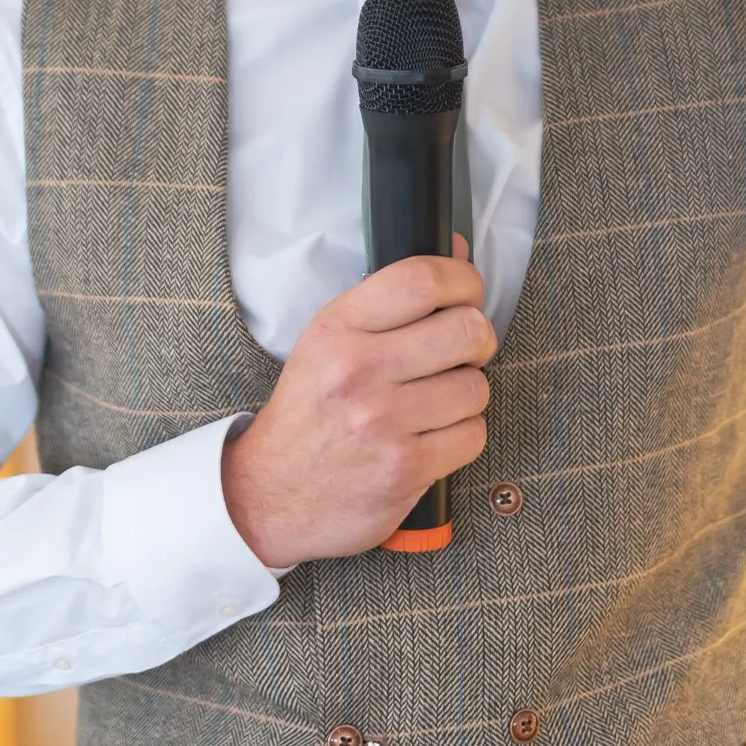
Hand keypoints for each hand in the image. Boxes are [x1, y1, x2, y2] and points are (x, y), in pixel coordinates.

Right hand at [219, 240, 494, 567]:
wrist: (267, 495)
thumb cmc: (307, 414)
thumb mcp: (328, 342)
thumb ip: (389, 300)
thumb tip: (458, 250)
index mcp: (338, 328)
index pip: (422, 279)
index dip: (463, 280)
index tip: (468, 292)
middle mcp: (360, 370)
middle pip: (466, 330)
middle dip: (478, 338)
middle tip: (463, 351)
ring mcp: (383, 421)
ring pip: (476, 387)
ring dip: (467, 395)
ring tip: (437, 402)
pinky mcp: (405, 468)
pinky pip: (472, 435)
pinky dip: (461, 436)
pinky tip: (432, 436)